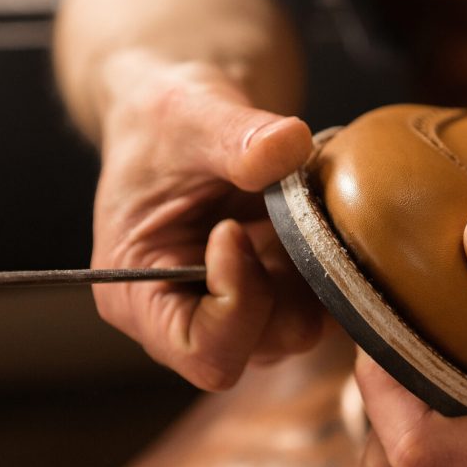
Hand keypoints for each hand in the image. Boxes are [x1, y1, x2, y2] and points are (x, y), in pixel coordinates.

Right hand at [91, 56, 323, 389]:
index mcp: (138, 297)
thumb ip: (235, 135)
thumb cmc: (166, 122)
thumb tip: (290, 143)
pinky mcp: (271, 293)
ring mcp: (234, 311)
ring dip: (310, 273)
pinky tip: (313, 216)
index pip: (202, 351)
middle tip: (280, 212)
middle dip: (284, 285)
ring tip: (294, 208)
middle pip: (258, 346)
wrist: (187, 115)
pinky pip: (319, 304)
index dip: (237, 302)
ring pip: (297, 328)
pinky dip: (328, 266)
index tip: (234, 228)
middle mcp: (186, 318)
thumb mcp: (190, 117)